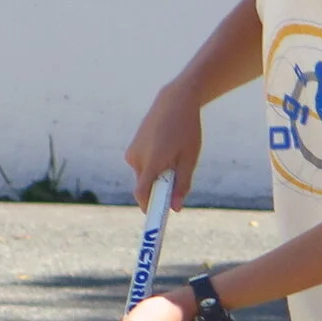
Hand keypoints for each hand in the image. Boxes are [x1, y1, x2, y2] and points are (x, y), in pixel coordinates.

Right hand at [125, 85, 202, 210]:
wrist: (174, 102)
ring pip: (144, 177)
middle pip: (145, 187)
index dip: (148, 208)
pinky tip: (165, 150)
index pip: (142, 194)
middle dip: (159, 191)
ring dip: (156, 177)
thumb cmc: (186, 130)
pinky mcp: (131, 149)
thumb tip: (175, 209)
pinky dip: (152, 167)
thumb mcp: (189, 159)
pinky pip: (142, 167)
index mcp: (152, 162)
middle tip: (177, 182)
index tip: (157, 218)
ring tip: (173, 158)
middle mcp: (137, 158)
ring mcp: (132, 153)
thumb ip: (182, 184)